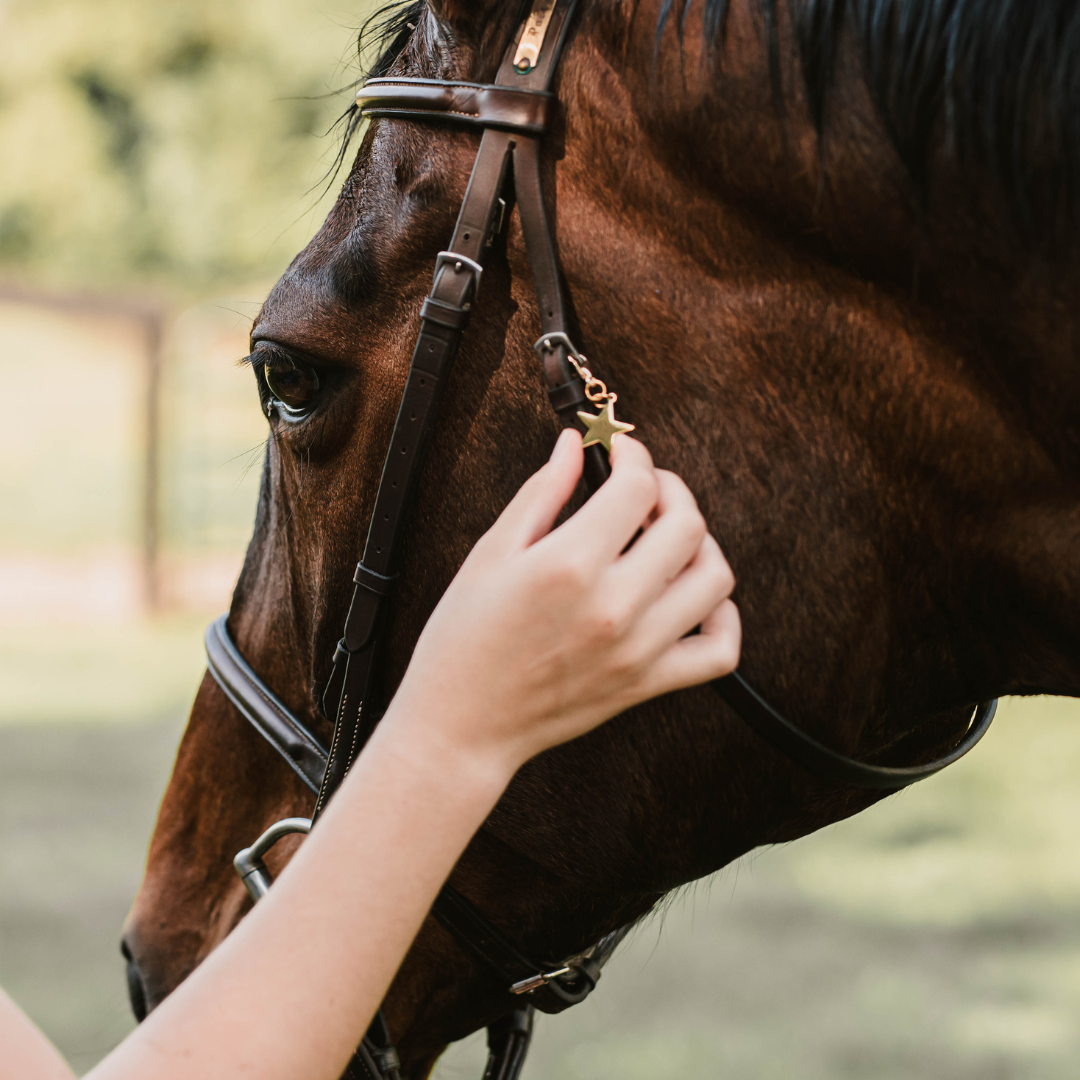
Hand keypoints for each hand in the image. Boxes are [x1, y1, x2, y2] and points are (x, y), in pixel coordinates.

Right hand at [384, 429, 740, 777]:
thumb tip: (574, 445)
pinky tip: (690, 596)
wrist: (461, 725)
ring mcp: (637, 649)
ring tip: (664, 540)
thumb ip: (542, 493)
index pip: (638, 487)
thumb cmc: (462, 640)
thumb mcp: (491, 553)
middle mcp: (613, 606)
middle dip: (670, 490)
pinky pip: (719, 650)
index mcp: (569, 565)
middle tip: (642, 490)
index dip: (633, 455)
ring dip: (699, 545)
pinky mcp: (646, 684)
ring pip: (715, 578)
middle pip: (688, 524)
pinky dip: (722, 617)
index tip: (619, 452)